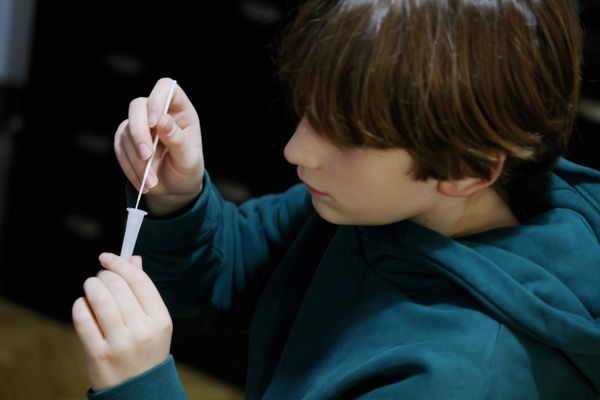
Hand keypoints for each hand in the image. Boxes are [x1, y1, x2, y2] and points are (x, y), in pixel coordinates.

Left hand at [72, 253, 172, 390]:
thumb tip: (133, 259)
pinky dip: (80, 305)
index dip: (121, 264)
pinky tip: (83, 305)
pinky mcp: (98, 354)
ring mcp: (120, 343)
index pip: (140, 281)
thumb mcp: (154, 323)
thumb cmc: (146, 350)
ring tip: (91, 287)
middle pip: (118, 287)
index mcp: (161, 320)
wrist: (138, 391)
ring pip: (99, 299)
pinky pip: (83, 319)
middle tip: (100, 277)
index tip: (107, 257)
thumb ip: (144, 291)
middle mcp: (142, 330)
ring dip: (91, 286)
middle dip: (104, 275)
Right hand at [114, 77, 204, 215]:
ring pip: (126, 129)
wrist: (175, 188)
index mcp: (180, 111)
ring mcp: (140, 124)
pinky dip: (129, 166)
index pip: (166, 88)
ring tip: (151, 182)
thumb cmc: (187, 170)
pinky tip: (141, 182)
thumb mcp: (189, 160)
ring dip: (136, 158)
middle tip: (146, 157)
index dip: (157, 99)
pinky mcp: (126, 139)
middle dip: (139, 132)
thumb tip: (163, 120)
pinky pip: (119, 147)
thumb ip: (177, 140)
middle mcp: (158, 113)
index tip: (154, 122)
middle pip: (138, 106)